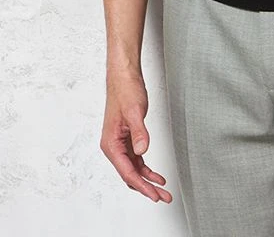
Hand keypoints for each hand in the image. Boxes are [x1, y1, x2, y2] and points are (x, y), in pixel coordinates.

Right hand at [101, 71, 172, 203]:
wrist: (124, 76)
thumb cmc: (125, 90)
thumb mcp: (134, 112)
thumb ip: (139, 133)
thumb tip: (142, 151)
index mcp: (111, 143)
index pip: (127, 172)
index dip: (142, 186)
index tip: (154, 194)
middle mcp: (113, 146)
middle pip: (130, 175)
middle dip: (146, 188)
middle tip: (163, 197)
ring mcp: (120, 143)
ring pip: (133, 169)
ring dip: (147, 180)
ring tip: (162, 189)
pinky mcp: (127, 138)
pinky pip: (136, 159)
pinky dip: (146, 168)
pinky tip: (155, 174)